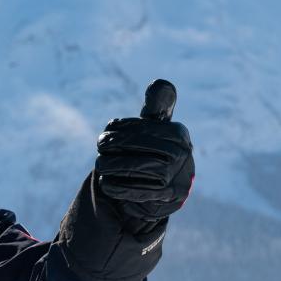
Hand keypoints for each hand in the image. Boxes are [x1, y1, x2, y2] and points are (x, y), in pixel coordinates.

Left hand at [95, 80, 192, 232]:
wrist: (166, 190)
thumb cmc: (156, 151)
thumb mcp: (157, 127)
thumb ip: (156, 106)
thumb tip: (159, 82)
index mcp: (178, 133)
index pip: (145, 126)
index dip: (123, 126)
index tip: (108, 128)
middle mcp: (181, 154)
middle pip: (139, 146)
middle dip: (115, 144)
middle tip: (100, 144)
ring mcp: (175, 177)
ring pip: (135, 168)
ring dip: (113, 166)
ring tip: (100, 164)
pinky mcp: (164, 199)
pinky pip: (136, 190)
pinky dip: (117, 186)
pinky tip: (105, 182)